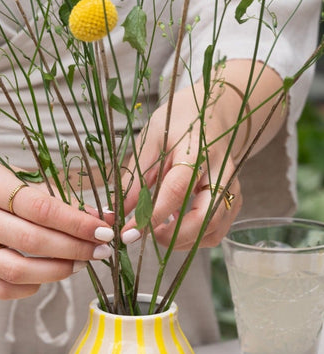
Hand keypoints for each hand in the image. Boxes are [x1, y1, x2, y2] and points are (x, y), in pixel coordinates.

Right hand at [0, 157, 114, 298]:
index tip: (103, 229)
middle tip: (100, 249)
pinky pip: (1, 288)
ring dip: (56, 271)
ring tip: (78, 264)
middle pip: (33, 242)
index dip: (77, 222)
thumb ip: (54, 197)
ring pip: (17, 270)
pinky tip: (46, 278)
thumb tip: (99, 217)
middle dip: (75, 248)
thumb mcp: (14, 176)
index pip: (42, 208)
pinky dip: (29, 288)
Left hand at [120, 86, 242, 249]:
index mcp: (199, 151)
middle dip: (174, 237)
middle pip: (206, 218)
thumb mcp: (151, 139)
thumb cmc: (180, 121)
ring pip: (214, 230)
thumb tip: (119, 211)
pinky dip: (194, 238)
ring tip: (158, 230)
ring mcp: (232, 188)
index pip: (177, 189)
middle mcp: (222, 172)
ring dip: (183, 241)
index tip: (129, 232)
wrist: (215, 112)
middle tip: (146, 236)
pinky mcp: (233, 200)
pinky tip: (174, 226)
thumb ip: (136, 175)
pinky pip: (217, 231)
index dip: (152, 215)